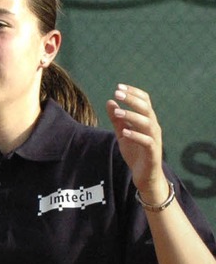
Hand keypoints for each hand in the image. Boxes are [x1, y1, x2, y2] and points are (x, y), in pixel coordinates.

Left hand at [105, 84, 167, 199]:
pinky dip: (136, 135)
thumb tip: (110, 101)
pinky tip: (125, 132)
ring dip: (131, 116)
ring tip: (117, 111)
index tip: (119, 87)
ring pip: (147, 123)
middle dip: (131, 99)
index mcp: (147, 121)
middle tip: (117, 92)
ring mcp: (154, 140)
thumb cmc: (135, 153)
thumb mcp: (122, 133)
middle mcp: (153, 127)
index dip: (133, 92)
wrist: (144, 176)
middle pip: (146, 108)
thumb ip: (117, 119)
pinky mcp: (153, 153)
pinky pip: (147, 141)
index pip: (145, 101)